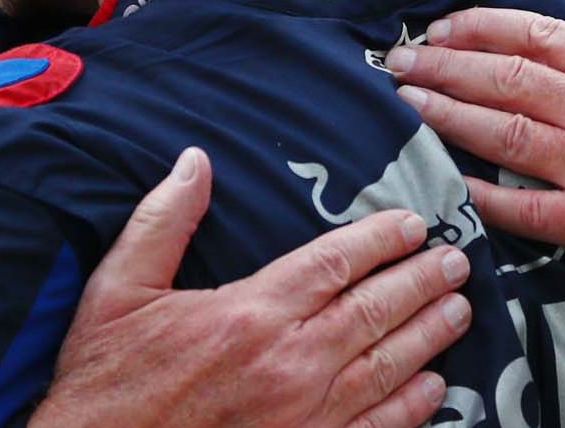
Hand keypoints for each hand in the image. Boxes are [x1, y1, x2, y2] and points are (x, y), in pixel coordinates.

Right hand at [34, 148, 469, 427]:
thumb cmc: (106, 380)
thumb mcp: (117, 289)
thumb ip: (163, 221)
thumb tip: (195, 161)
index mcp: (249, 314)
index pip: (334, 264)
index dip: (380, 240)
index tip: (410, 223)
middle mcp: (288, 363)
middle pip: (374, 311)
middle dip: (421, 281)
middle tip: (455, 259)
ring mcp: (303, 416)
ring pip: (386, 366)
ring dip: (429, 335)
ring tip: (459, 309)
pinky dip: (411, 407)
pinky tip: (434, 387)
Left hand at [384, 0, 564, 310]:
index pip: (537, 36)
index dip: (480, 27)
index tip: (441, 26)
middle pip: (506, 80)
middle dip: (444, 67)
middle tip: (398, 61)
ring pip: (504, 137)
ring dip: (447, 118)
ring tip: (406, 105)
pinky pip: (527, 211)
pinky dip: (484, 196)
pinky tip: (449, 182)